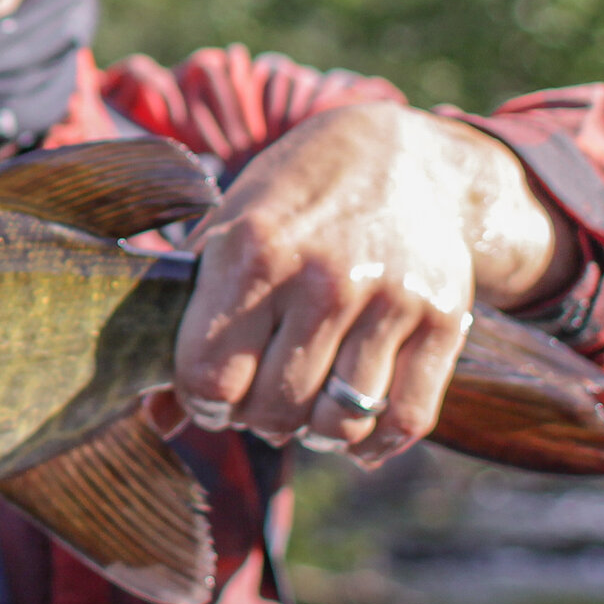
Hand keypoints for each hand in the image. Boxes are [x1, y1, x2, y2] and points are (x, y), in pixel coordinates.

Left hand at [170, 104, 573, 467]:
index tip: (210, 394)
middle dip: (255, 419)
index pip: (211, 374)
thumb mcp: (226, 237)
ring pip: (341, 421)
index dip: (201, 401)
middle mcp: (324, 276)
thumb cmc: (291, 206)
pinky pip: (406, 417)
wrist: (398, 158)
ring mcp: (390, 298)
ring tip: (302, 412)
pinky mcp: (444, 318)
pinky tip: (355, 434)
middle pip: (274, 407)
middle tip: (257, 401)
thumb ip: (186, 322)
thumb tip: (159, 419)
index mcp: (255, 251)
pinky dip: (377, 444)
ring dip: (314, 434)